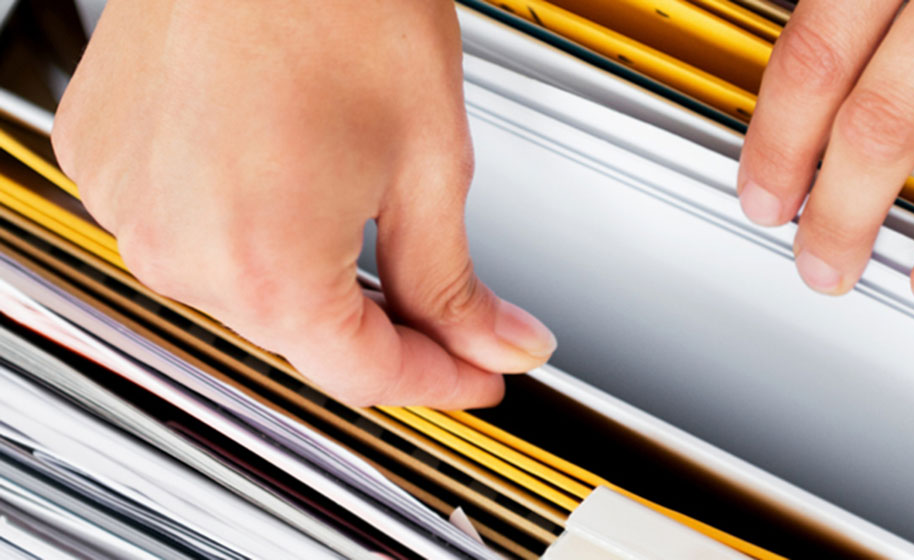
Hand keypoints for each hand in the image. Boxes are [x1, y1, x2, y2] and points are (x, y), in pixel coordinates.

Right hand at [52, 0, 555, 407]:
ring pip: (245, 288)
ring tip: (363, 220)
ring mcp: (130, 204)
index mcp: (267, 263)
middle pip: (305, 337)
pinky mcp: (103, 161)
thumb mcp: (428, 162)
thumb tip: (496, 344)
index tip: (477, 376)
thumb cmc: (343, 1)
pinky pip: (190, 229)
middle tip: (450, 314)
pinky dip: (246, 222)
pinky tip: (286, 176)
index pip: (367, 376)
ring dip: (311, 274)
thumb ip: (453, 283)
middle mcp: (179, 249)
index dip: (439, 383)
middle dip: (384, 331)